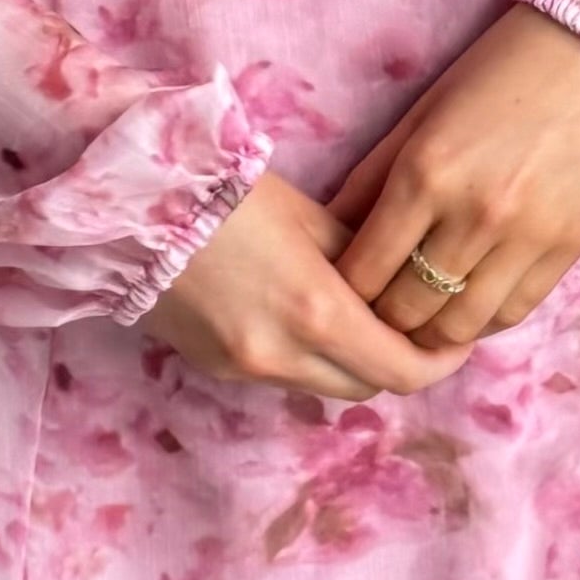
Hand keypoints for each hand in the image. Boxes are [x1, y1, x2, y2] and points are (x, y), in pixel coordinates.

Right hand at [139, 169, 462, 400]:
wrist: (126, 208)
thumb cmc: (224, 193)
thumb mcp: (311, 216)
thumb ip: (363, 261)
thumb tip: (402, 287)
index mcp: (318, 314)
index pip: (403, 371)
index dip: (440, 361)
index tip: (453, 339)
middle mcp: (283, 356)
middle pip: (368, 386)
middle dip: (397, 362)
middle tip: (413, 327)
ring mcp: (244, 370)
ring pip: (324, 386)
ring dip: (350, 362)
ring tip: (357, 318)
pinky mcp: (214, 368)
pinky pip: (281, 376)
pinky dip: (305, 357)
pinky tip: (298, 315)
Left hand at [327, 5, 579, 345]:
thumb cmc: (503, 71)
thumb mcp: (423, 112)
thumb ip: (371, 178)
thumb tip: (329, 235)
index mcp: (425, 173)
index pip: (364, 272)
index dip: (343, 293)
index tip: (339, 292)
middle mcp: (473, 216)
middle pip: (406, 310)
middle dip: (380, 320)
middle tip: (374, 311)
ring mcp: (525, 239)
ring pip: (458, 327)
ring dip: (431, 331)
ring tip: (420, 317)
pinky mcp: (567, 251)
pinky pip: (511, 314)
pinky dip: (481, 321)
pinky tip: (467, 306)